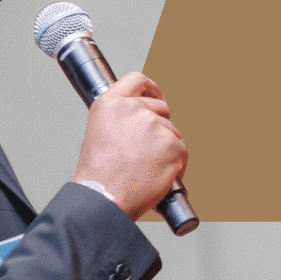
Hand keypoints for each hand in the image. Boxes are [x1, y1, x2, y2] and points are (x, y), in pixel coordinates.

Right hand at [71, 71, 187, 220]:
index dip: (151, 90)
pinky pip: (182, 152)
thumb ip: (120, 118)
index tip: (157, 98)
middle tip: (146, 151)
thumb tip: (142, 118)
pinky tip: (156, 176)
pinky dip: (175, 166)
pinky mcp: (172, 145)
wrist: (103, 199)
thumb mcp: (99, 133)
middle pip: (161, 108)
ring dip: (165, 150)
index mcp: (110, 104)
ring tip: (144, 169)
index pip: (138, 81)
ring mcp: (155, 126)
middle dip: (160, 127)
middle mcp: (132, 109)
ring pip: (172, 133)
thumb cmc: (98, 176)